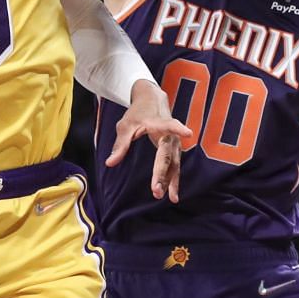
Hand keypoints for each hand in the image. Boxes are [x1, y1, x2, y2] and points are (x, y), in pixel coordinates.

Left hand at [105, 80, 194, 202]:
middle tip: (156, 191)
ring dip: (169, 181)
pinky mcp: (175, 150)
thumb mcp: (126, 126)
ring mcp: (175, 143)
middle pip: (168, 155)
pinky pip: (175, 167)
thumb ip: (120, 145)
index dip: (178, 129)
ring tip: (163, 197)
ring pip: (174, 164)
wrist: (153, 101)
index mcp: (159, 123)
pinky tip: (172, 196)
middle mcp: (171, 134)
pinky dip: (173, 181)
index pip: (170, 126)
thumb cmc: (138, 113)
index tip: (188, 133)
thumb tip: (109, 163)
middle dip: (162, 173)